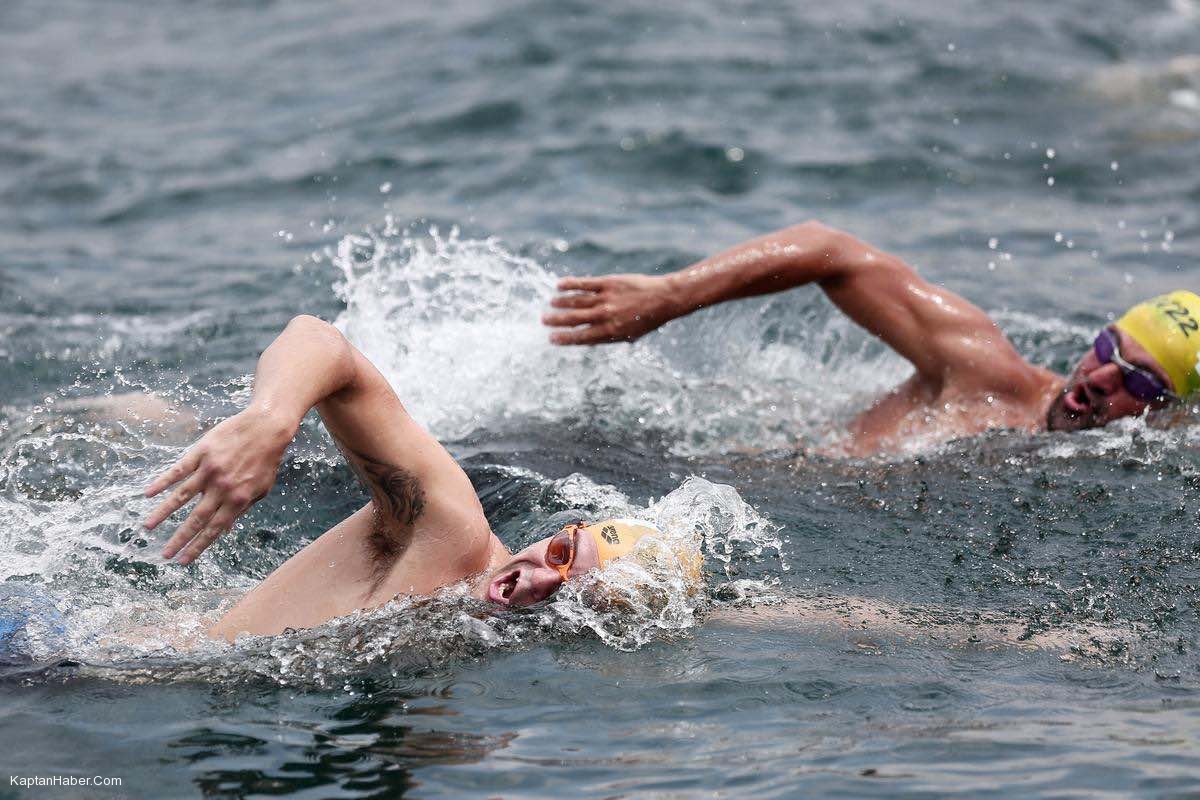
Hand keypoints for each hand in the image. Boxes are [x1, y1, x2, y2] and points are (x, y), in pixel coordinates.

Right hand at [142, 406, 294, 563]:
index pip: (214, 529)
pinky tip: (148, 493)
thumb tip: (225, 530)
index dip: (198, 546)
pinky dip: (162, 482)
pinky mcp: (202, 453)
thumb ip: (241, 509)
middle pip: (196, 518)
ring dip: (163, 513)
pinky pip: (178, 470)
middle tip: (164, 554)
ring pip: (181, 496)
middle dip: (179, 539)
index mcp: (238, 499)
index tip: (183, 561)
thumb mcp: (260, 489)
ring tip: (148, 528)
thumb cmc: (266, 460)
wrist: (267, 427)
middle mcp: (222, 488)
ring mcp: (210, 470)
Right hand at [543, 274, 679, 344]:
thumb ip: (607, 337)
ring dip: (561, 302)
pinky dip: (570, 284)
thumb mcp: (628, 335)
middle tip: (543, 320)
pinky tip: (559, 285)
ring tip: (551, 303)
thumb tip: (586, 340)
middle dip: (556, 320)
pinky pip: (584, 284)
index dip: (564, 338)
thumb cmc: (646, 320)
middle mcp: (605, 316)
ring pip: (576, 300)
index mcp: (610, 332)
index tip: (551, 338)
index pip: (580, 337)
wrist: (663, 299)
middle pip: (574, 319)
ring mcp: (606, 298)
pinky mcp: (608, 283)